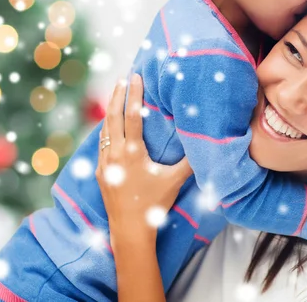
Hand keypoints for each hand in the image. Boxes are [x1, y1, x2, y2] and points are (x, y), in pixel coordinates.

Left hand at [96, 74, 192, 248]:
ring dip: (110, 110)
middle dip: (117, 95)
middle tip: (122, 79)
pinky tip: (110, 126)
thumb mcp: (174, 181)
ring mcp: (104, 163)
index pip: (132, 116)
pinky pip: (101, 143)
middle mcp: (115, 154)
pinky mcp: (99, 172)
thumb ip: (190, 162)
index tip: (135, 77)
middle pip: (113, 116)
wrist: (129, 230)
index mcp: (132, 152)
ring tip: (116, 96)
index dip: (134, 94)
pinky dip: (106, 129)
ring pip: (105, 129)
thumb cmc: (153, 205)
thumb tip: (207, 146)